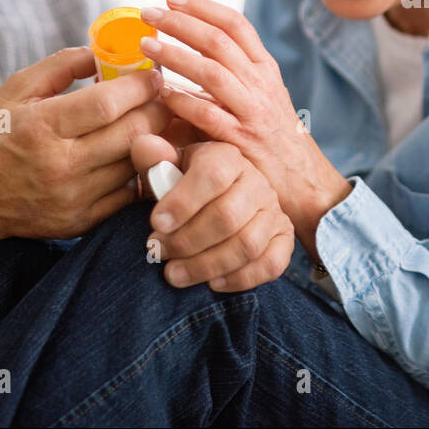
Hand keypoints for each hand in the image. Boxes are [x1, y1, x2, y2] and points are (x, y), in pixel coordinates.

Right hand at [0, 47, 170, 241]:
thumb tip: (105, 51)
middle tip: (164, 97)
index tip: (153, 76)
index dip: (139, 87)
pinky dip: (141, 170)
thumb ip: (61, 65)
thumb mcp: (15, 90)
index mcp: (40, 127)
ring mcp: (74, 198)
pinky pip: (130, 193)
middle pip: (131, 134)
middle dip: (157, 110)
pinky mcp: (83, 221)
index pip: (106, 104)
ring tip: (157, 121)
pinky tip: (141, 153)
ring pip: (136, 163)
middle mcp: (60, 166)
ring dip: (155, 139)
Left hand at [131, 135, 293, 290]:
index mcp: (227, 157)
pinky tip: (212, 282)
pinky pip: (272, 264)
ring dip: (207, 265)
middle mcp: (256, 182)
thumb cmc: (184, 184)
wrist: (214, 200)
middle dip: (187, 241)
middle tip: (158, 253)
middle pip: (228, 216)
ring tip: (174, 274)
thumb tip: (145, 146)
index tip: (155, 224)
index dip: (183, 202)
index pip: (213, 175)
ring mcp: (273, 211)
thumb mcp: (165, 168)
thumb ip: (152, 159)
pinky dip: (241, 278)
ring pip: (248, 245)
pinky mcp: (283, 239)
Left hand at [138, 0, 351, 255]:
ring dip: (176, 56)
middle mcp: (262, 85)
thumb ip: (235, 74)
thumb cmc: (273, 139)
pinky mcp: (242, 142)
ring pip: (213, 73)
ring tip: (146, 45)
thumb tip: (188, 49)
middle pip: (219, 42)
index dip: (203, 8)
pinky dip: (183, 100)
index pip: (236, 25)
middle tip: (149, 13)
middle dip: (181, 23)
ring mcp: (253, 113)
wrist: (303, 181)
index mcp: (266, 70)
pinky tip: (161, 92)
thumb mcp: (264, 97)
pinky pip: (209, 115)